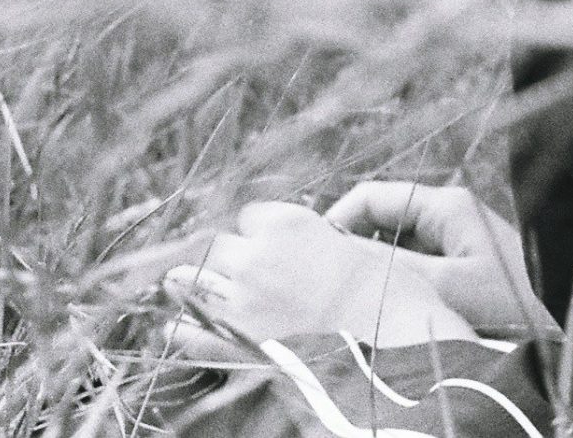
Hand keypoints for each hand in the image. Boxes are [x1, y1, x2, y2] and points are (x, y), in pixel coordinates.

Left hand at [160, 201, 476, 362]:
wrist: (399, 355)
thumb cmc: (396, 301)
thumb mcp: (367, 253)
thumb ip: (328, 243)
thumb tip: (316, 246)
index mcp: (290, 224)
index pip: (252, 217)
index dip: (260, 233)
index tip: (270, 247)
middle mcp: (258, 256)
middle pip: (220, 247)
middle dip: (229, 259)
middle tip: (241, 274)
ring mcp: (242, 303)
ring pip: (195, 282)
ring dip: (193, 284)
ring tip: (182, 286)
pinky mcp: (236, 347)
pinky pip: (193, 334)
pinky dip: (182, 330)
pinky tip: (172, 328)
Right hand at [325, 182, 545, 336]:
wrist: (569, 324)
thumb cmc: (517, 302)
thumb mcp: (448, 285)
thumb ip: (392, 267)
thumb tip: (338, 253)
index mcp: (445, 206)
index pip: (372, 197)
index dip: (338, 221)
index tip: (314, 257)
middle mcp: (447, 215)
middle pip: (381, 221)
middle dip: (354, 250)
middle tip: (330, 286)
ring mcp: (455, 241)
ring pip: (395, 248)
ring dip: (375, 271)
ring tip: (354, 301)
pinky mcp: (461, 268)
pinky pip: (414, 268)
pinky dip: (396, 284)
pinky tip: (386, 310)